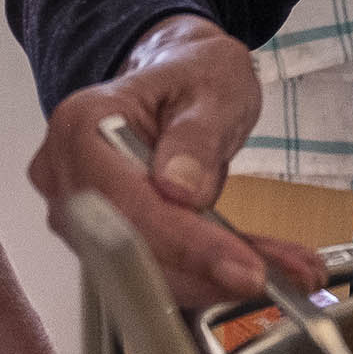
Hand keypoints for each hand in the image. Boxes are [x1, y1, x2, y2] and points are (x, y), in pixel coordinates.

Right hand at [28, 12, 323, 307]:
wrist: (179, 75)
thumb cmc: (192, 75)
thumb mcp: (212, 87)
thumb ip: (197, 136)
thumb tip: (180, 192)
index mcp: (81, 126)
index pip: (125, 201)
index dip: (182, 242)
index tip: (242, 268)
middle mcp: (65, 175)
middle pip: (128, 246)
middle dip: (204, 270)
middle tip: (274, 279)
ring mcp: (79, 213)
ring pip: (144, 267)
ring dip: (214, 278)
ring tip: (287, 271)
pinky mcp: (105, 239)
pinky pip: (157, 266)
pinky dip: (210, 272)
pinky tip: (265, 267)